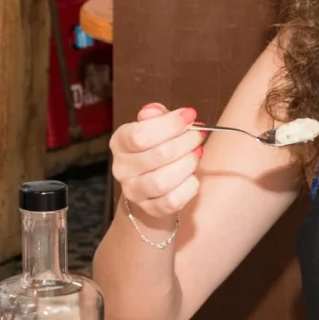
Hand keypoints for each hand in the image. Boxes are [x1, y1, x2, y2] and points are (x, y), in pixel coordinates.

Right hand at [110, 102, 201, 236]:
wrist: (154, 185)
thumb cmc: (157, 148)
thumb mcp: (155, 126)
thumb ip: (157, 116)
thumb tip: (153, 111)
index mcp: (120, 142)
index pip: (140, 135)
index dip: (169, 124)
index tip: (190, 115)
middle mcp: (122, 168)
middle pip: (158, 155)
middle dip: (185, 142)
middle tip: (198, 135)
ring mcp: (134, 191)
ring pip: (163, 181)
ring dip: (188, 164)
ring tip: (197, 153)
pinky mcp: (151, 208)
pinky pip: (173, 200)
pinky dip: (189, 186)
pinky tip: (192, 175)